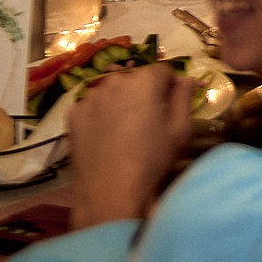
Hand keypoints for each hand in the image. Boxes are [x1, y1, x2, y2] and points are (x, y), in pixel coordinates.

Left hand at [66, 62, 194, 227]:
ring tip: (125, 128)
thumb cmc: (151, 159)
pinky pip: (93, 106)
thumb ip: (184, 98)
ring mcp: (90, 97)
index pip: (164, 70)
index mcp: (145, 80)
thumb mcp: (180, 130)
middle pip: (136, 79)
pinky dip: (101, 114)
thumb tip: (187, 80)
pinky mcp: (74, 114)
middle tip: (150, 118)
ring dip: (122, 101)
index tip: (173, 103)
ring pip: (113, 92)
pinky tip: (106, 135)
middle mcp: (115, 81)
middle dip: (145, 92)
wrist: (108, 191)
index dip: (171, 85)